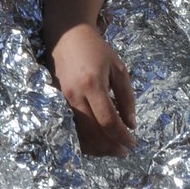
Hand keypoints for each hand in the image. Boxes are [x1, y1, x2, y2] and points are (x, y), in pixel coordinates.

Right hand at [50, 24, 136, 154]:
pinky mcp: (56, 104)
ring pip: (80, 135)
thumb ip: (126, 97)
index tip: (133, 142)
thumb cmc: (96, 50)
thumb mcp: (118, 68)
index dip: (122, 136)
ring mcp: (62, 102)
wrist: (67, 37)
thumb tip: (131, 124)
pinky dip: (84, 140)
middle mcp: (75, 96)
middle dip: (111, 147)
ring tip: (114, 149)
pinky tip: (97, 142)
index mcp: (92, 85)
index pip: (108, 121)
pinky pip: (70, 129)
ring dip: (98, 148)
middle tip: (125, 151)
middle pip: (93, 133)